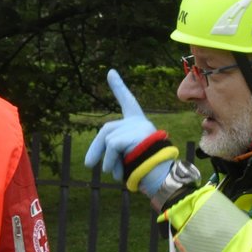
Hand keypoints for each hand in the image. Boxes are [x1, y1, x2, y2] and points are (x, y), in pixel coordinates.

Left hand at [84, 69, 170, 194]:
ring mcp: (138, 127)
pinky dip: (110, 161)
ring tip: (114, 173)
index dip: (119, 87)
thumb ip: (115, 153)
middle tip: (88, 165)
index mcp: (140, 125)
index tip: (110, 72)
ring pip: (108, 140)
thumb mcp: (128, 159)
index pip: (128, 101)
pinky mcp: (135, 133)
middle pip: (107, 130)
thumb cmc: (146, 173)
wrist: (163, 178)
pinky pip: (112, 146)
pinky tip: (117, 173)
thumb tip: (90, 161)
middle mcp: (139, 122)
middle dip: (95, 147)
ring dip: (107, 160)